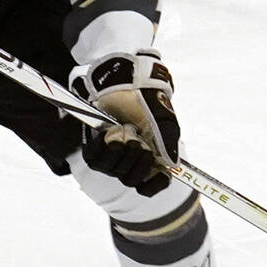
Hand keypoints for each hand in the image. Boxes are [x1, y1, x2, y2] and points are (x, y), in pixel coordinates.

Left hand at [69, 51, 177, 195]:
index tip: (160, 174)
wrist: (126, 82)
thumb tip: (172, 165)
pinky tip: (110, 135)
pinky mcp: (94, 147)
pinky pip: (94, 159)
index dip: (154, 184)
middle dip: (137, 162)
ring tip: (126, 132)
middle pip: (131, 180)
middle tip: (139, 142)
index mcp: (150, 158)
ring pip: (113, 171)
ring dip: (121, 153)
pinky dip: (102, 149)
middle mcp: (130, 160)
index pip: (151, 185)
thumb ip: (169, 142)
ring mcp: (112, 156)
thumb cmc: (147, 100)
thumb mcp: (165, 120)